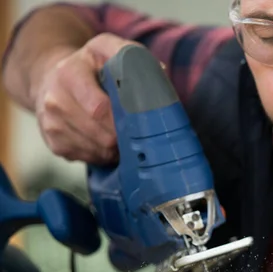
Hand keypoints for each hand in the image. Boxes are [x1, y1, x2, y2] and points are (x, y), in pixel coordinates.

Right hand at [33, 33, 138, 163]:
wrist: (52, 79)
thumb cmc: (90, 66)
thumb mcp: (107, 50)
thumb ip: (133, 56)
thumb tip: (160, 72)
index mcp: (70, 73)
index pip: (99, 108)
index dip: (123, 121)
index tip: (140, 124)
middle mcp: (55, 99)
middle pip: (101, 135)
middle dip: (124, 139)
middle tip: (138, 135)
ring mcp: (51, 122)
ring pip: (96, 150)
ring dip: (115, 149)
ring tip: (123, 137)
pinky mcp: (53, 142)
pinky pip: (87, 158)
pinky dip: (102, 154)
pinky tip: (105, 142)